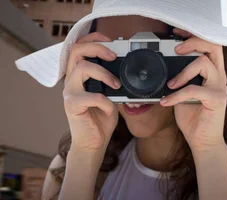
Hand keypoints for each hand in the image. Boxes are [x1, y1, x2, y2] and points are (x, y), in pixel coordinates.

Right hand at [63, 32, 120, 151]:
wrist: (93, 143)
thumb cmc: (101, 118)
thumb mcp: (111, 95)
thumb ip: (114, 81)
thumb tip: (130, 69)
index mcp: (79, 75)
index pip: (79, 47)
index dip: (94, 39)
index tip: (111, 41)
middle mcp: (71, 80)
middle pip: (76, 50)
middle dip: (97, 48)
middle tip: (114, 56)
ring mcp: (69, 92)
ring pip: (82, 68)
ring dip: (105, 74)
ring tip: (116, 85)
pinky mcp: (72, 105)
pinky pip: (91, 96)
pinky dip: (106, 102)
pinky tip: (110, 110)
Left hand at [160, 28, 226, 150]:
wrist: (203, 142)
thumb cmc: (193, 118)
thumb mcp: (181, 94)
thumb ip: (177, 79)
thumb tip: (158, 68)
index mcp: (212, 72)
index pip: (209, 45)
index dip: (193, 36)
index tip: (175, 34)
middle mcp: (219, 76)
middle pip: (213, 46)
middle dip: (193, 42)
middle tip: (176, 49)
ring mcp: (219, 87)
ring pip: (203, 63)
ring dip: (182, 72)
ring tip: (169, 84)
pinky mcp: (217, 99)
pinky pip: (195, 89)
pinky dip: (177, 95)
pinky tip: (166, 101)